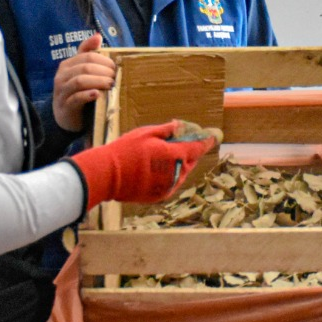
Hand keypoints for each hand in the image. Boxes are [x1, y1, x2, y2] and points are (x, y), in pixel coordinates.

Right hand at [52, 33, 115, 131]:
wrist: (65, 117)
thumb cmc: (78, 91)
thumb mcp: (82, 72)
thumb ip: (89, 54)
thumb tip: (98, 36)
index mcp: (67, 65)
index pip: (87, 56)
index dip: (104, 60)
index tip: (116, 67)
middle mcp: (62, 76)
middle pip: (85, 67)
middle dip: (103, 71)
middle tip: (115, 78)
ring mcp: (62, 92)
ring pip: (80, 81)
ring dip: (98, 82)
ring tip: (111, 85)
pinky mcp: (65, 107)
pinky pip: (75, 98)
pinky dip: (88, 95)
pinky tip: (97, 94)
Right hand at [69, 120, 216, 208]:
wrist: (108, 175)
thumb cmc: (126, 150)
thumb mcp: (147, 133)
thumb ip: (168, 130)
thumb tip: (181, 126)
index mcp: (175, 156)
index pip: (197, 148)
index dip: (206, 141)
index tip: (213, 136)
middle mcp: (176, 173)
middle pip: (190, 161)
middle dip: (188, 152)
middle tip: (181, 142)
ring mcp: (168, 186)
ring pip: (181, 173)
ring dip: (178, 164)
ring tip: (163, 155)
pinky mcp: (160, 196)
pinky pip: (171, 183)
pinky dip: (169, 175)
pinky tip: (155, 168)